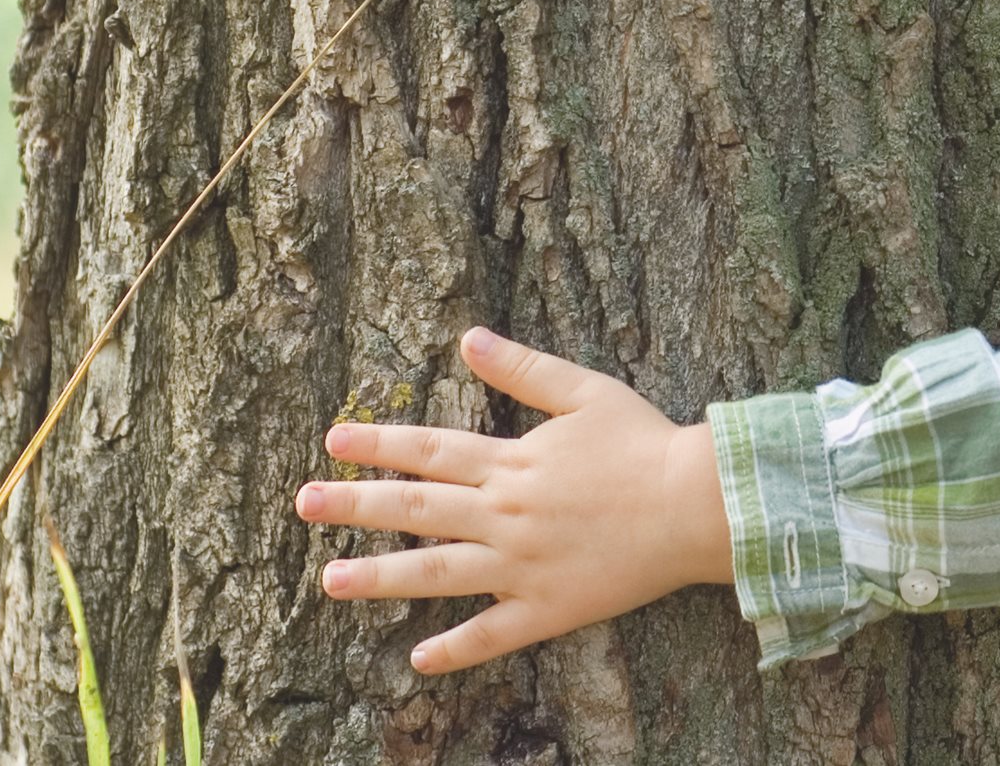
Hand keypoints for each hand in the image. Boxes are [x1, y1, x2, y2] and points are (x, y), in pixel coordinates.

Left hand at [293, 326, 734, 673]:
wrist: (695, 505)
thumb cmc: (645, 443)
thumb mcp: (584, 390)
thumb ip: (522, 369)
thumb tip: (469, 337)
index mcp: (512, 461)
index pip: (430, 450)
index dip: (379, 443)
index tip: (334, 440)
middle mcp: (505, 513)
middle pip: (418, 508)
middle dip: (356, 505)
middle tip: (304, 503)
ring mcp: (522, 565)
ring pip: (438, 573)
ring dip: (380, 578)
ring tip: (329, 581)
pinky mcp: (549, 607)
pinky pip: (493, 634)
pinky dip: (456, 649)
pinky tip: (417, 662)